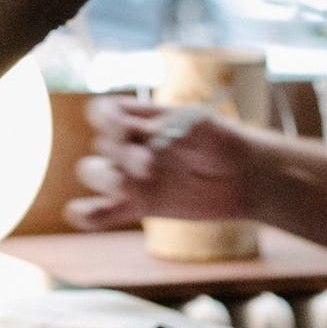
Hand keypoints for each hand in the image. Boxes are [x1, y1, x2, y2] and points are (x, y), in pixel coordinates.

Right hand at [65, 97, 258, 227]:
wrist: (243, 175)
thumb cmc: (220, 140)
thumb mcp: (198, 124)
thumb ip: (167, 128)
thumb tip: (141, 135)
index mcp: (140, 118)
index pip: (103, 112)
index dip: (106, 119)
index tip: (125, 129)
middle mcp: (129, 146)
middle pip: (101, 145)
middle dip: (120, 154)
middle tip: (150, 165)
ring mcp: (131, 177)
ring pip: (95, 174)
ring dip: (105, 180)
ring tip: (131, 188)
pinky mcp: (137, 206)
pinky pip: (100, 213)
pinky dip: (87, 214)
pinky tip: (83, 213)